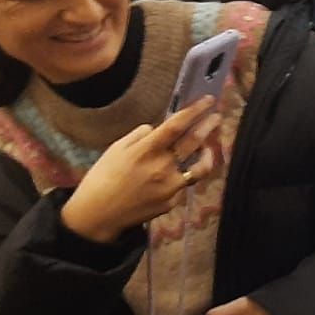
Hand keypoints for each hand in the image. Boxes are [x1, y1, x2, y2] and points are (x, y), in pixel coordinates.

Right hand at [60, 98, 221, 243]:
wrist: (98, 214)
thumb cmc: (103, 177)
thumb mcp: (116, 149)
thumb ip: (140, 136)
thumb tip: (158, 129)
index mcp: (147, 150)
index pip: (177, 125)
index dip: (195, 111)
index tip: (208, 100)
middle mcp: (163, 167)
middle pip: (194, 142)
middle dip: (208, 126)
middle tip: (216, 117)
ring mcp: (171, 187)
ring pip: (200, 167)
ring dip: (208, 154)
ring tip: (208, 148)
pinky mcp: (172, 202)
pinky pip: (182, 185)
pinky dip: (181, 177)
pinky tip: (175, 175)